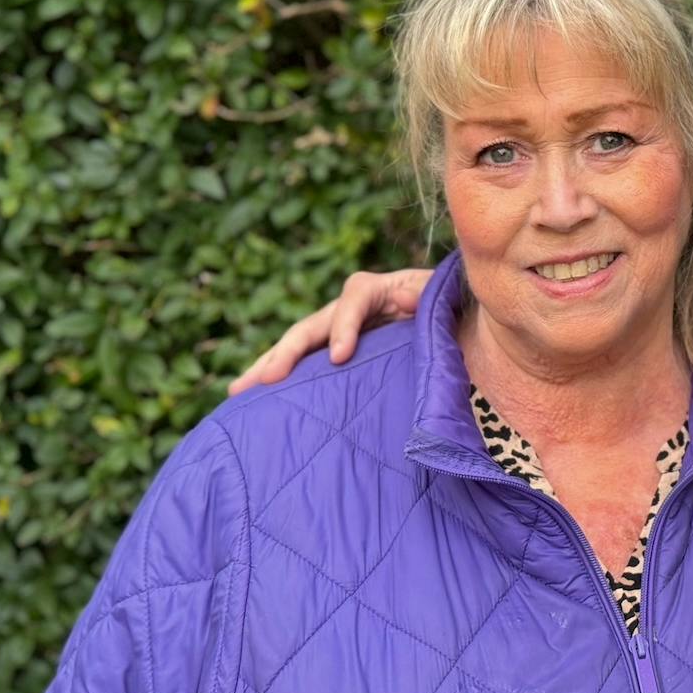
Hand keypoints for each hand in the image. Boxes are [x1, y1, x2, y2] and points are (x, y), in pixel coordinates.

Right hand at [227, 268, 434, 394]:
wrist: (454, 324)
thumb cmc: (451, 310)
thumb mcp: (444, 298)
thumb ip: (426, 298)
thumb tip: (401, 298)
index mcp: (378, 289)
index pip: (354, 299)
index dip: (344, 326)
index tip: (339, 357)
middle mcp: (350, 309)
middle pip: (311, 325)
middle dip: (285, 353)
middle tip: (265, 380)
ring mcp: (338, 332)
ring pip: (298, 347)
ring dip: (268, 368)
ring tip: (237, 392)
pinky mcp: (336, 355)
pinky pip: (306, 366)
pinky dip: (281, 381)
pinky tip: (256, 402)